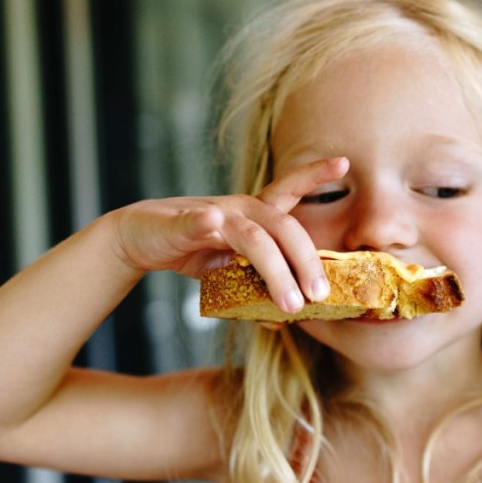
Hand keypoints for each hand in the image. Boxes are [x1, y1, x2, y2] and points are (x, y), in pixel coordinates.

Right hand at [109, 157, 348, 312]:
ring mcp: (212, 214)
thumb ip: (257, 291)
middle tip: (319, 296)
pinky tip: (211, 222)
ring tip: (290, 304)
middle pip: (283, 228)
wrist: (137, 241)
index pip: (290, 190)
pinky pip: (194, 223)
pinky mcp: (180, 224)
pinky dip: (201, 223)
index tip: (344, 162)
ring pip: (252, 237)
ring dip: (275, 270)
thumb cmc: (192, 252)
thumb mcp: (230, 273)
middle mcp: (239, 208)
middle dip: (306, 262)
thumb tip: (283, 321)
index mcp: (255, 214)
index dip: (315, 174)